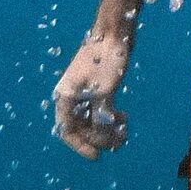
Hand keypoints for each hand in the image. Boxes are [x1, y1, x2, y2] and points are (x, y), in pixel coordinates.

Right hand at [52, 29, 131, 157]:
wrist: (115, 33)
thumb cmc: (105, 60)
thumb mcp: (104, 92)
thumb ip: (101, 115)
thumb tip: (102, 133)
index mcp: (66, 96)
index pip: (67, 129)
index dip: (80, 145)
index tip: (96, 156)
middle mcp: (72, 96)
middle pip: (82, 127)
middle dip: (100, 137)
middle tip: (119, 142)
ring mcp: (85, 91)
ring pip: (93, 119)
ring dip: (107, 129)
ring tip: (124, 134)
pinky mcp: (98, 87)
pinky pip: (101, 109)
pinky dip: (111, 117)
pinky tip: (124, 119)